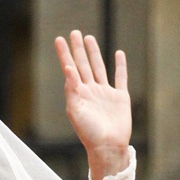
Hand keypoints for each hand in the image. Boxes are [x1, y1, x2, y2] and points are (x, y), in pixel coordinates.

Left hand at [55, 30, 131, 179]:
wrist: (107, 146)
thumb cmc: (88, 132)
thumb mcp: (75, 110)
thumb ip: (71, 90)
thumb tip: (68, 68)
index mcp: (77, 93)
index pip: (69, 68)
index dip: (65, 54)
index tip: (59, 39)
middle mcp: (90, 90)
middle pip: (83, 64)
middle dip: (78, 49)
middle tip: (74, 33)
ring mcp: (105, 93)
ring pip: (99, 67)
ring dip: (94, 53)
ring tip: (89, 38)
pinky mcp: (120, 97)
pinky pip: (120, 77)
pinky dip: (120, 66)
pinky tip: (118, 54)